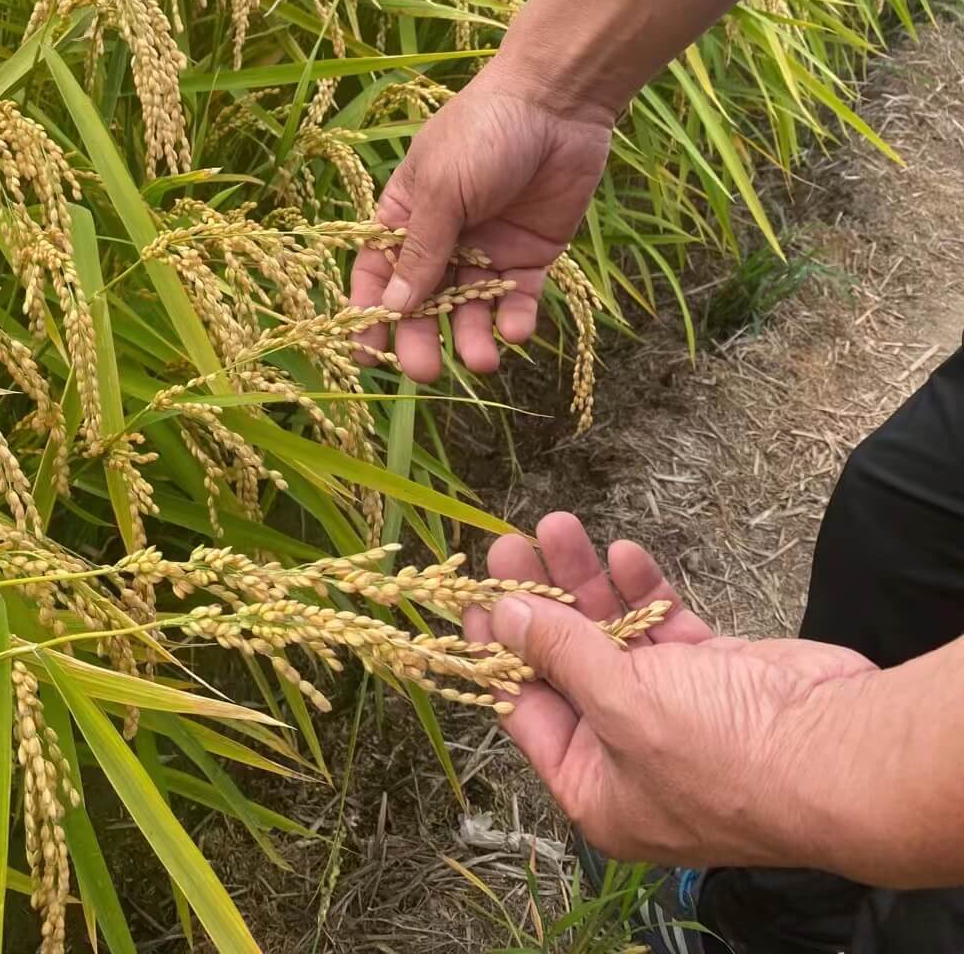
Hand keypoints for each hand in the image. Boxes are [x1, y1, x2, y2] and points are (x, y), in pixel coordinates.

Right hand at [349, 57, 611, 381]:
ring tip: (481, 362)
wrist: (558, 102)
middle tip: (424, 372)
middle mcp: (444, 236)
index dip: (371, 313)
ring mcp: (487, 247)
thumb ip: (421, 251)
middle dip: (422, 337)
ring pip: (471, 307)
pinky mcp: (531, 254)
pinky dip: (513, 319)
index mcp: (406, 214)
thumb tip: (391, 307)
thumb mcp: (442, 190)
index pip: (379, 273)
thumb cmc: (483, 132)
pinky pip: (516, 298)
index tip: (369, 354)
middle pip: (424, 301)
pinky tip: (513, 332)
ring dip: (471, 337)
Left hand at [465, 513, 876, 872]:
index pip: (527, 710)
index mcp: (596, 788)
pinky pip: (663, 625)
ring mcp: (674, 709)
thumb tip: (503, 618)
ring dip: (588, 582)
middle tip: (510, 544)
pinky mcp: (714, 673)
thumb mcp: (623, 705)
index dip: (496, 651)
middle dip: (539, 601)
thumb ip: (561, 656)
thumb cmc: (726, 754)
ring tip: (559, 525)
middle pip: (566, 663)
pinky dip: (644, 591)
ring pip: (613, 635)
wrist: (840, 750)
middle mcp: (629, 752)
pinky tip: (628, 553)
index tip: (472, 598)